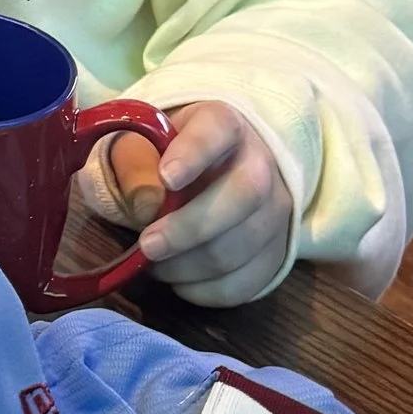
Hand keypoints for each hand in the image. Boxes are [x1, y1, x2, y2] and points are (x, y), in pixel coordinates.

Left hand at [72, 102, 292, 306]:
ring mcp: (277, 208)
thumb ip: (133, 163)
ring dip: (193, 265)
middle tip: (148, 246)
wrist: (217, 169)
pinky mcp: (279, 249)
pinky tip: (180, 282)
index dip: (194, 153)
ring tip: (155, 265)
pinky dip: (210, 290)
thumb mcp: (143, 143)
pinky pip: (252, 280)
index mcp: (223, 123)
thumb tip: (142, 202)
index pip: (216, 129)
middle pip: (243, 195)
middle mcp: (261, 162)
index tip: (167, 177)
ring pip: (245, 244)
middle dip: (190, 227)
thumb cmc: (169, 155)